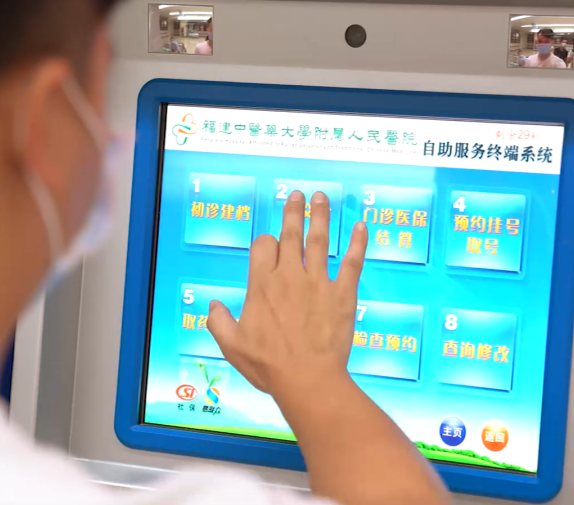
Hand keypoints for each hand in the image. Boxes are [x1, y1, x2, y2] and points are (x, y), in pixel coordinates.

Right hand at [207, 190, 366, 400]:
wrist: (307, 380)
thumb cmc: (270, 366)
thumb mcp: (233, 346)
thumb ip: (219, 323)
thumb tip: (212, 308)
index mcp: (262, 286)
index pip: (263, 247)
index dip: (266, 241)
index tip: (269, 243)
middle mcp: (290, 277)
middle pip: (291, 233)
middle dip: (294, 211)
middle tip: (297, 194)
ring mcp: (319, 283)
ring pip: (320, 240)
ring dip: (321, 216)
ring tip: (321, 198)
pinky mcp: (343, 294)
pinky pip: (352, 262)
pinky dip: (358, 243)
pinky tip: (361, 226)